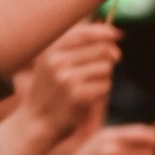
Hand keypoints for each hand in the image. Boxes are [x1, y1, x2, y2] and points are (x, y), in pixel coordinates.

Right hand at [20, 21, 120, 147]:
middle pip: (101, 49)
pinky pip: (105, 85)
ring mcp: (67, 78)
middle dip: (109, 58)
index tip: (117, 35)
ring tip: (89, 86)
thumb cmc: (51, 92)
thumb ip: (76, 48)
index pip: (84, 34)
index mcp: (51, 51)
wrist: (36, 122)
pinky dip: (103, 91)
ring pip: (106, 68)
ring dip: (105, 77)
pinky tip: (89, 98)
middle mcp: (58, 62)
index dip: (104, 32)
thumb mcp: (53, 65)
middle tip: (106, 66)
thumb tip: (112, 34)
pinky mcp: (78, 95)